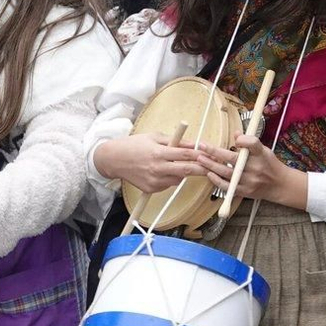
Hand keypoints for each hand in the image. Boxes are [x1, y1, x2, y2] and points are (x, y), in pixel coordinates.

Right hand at [94, 133, 209, 193]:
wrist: (114, 160)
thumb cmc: (133, 145)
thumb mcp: (154, 137)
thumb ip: (175, 141)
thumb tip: (193, 143)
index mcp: (159, 152)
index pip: (185, 154)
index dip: (200, 155)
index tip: (210, 155)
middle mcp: (157, 168)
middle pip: (186, 170)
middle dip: (201, 169)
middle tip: (211, 167)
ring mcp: (154, 180)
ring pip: (178, 179)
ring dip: (183, 172)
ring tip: (174, 164)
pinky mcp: (151, 189)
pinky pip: (168, 184)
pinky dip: (170, 178)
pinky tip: (161, 170)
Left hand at [194, 135, 307, 209]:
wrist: (279, 185)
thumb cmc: (269, 165)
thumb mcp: (263, 150)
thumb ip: (250, 142)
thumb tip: (236, 134)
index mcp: (262, 154)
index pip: (253, 144)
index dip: (244, 140)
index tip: (235, 138)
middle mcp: (256, 168)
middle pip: (234, 159)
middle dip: (215, 152)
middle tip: (202, 146)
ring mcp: (250, 181)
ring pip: (227, 173)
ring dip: (212, 165)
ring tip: (200, 158)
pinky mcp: (245, 191)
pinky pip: (228, 186)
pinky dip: (217, 180)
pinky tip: (209, 173)